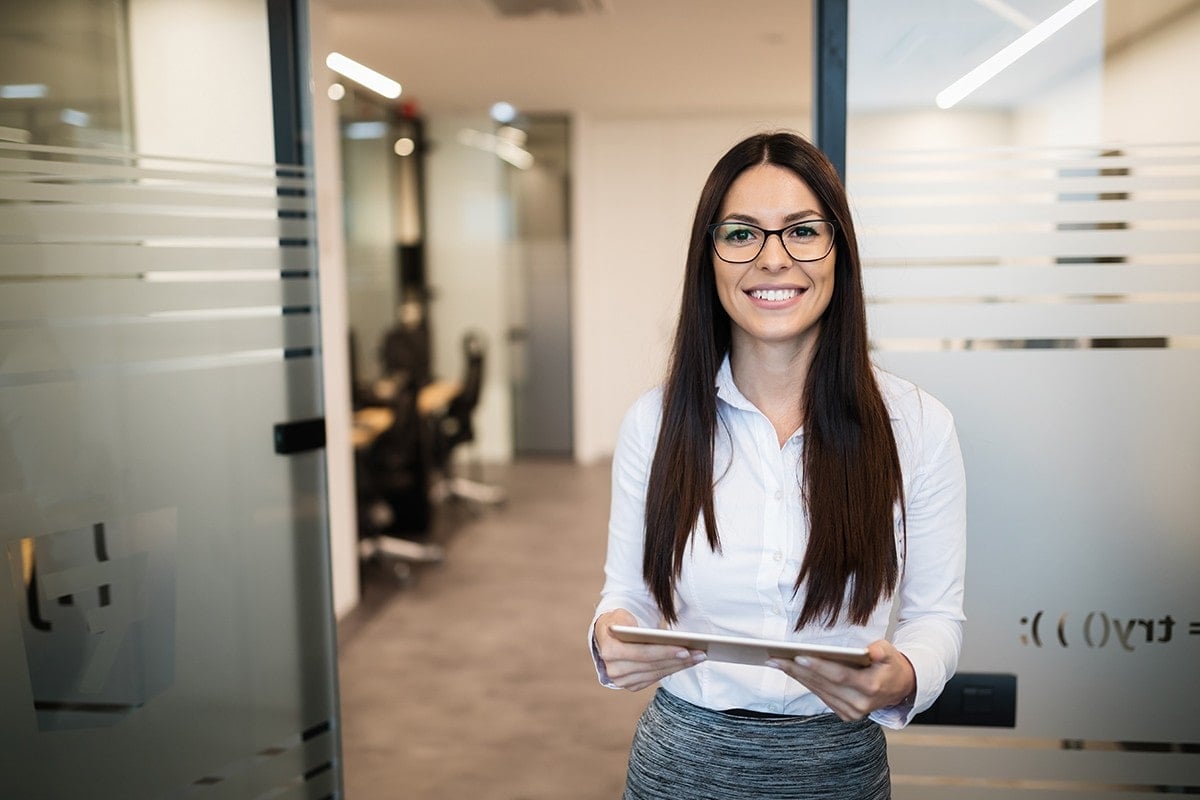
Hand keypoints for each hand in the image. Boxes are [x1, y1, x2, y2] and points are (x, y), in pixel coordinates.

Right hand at [593, 609, 706, 691]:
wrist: (608, 635)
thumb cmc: (618, 622)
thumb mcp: (620, 615)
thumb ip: (631, 624)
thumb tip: (656, 636)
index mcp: (609, 650)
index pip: (642, 653)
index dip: (664, 652)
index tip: (685, 648)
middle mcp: (614, 670)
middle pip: (652, 665)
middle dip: (678, 659)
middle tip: (699, 653)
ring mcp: (622, 680)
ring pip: (657, 673)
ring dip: (679, 665)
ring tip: (698, 656)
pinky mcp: (631, 685)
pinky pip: (656, 678)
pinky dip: (672, 669)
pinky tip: (686, 662)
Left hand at [768, 640, 915, 721]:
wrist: (901, 688)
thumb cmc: (891, 665)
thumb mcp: (892, 653)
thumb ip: (882, 650)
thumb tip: (871, 650)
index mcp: (871, 688)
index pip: (839, 676)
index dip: (818, 666)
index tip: (797, 655)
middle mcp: (860, 704)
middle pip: (823, 684)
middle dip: (797, 670)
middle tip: (774, 658)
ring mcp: (852, 712)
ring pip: (819, 691)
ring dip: (797, 677)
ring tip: (776, 662)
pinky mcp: (845, 714)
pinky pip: (821, 696)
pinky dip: (806, 683)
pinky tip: (792, 671)